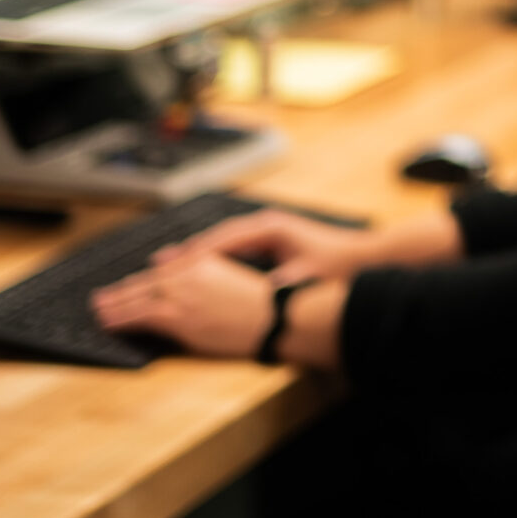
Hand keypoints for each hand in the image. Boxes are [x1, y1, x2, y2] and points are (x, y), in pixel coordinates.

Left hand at [90, 247, 276, 357]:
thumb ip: (204, 272)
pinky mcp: (178, 317)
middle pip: (147, 280)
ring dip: (115, 303)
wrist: (275, 317)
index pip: (165, 267)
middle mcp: (188, 273)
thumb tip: (178, 267)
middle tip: (103, 295)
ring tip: (99, 308)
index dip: (146, 276)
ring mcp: (181, 295)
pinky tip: (108, 321)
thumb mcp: (232, 277)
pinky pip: (140, 315)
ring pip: (138, 296)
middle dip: (123, 289)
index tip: (134, 281)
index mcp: (203, 260)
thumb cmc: (263, 303)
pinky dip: (120, 318)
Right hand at [159, 208, 459, 283]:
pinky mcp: (269, 238)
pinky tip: (194, 267)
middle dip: (184, 254)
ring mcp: (265, 229)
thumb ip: (279, 284)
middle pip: (214, 238)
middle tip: (152, 267)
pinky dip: (210, 257)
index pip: (222, 241)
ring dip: (193, 255)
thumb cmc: (336, 266)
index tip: (168, 269)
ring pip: (219, 241)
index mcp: (269, 228)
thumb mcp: (305, 278)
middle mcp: (263, 224)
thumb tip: (256, 293)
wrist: (364, 255)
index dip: (194, 257)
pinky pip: (230, 246)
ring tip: (162, 266)